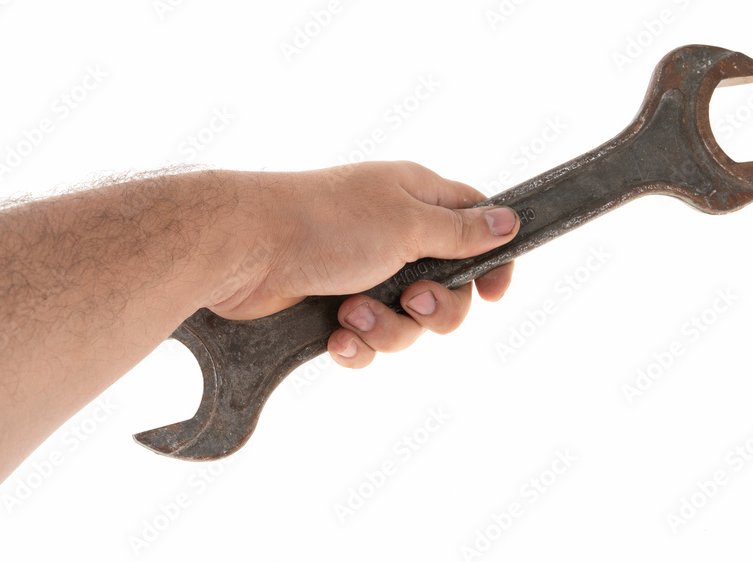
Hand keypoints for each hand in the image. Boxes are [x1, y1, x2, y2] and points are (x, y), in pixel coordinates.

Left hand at [204, 161, 518, 366]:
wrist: (243, 250)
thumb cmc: (324, 223)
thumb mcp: (406, 223)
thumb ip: (461, 231)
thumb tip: (510, 220)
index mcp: (416, 200)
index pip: (476, 225)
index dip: (491, 261)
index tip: (492, 294)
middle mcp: (394, 235)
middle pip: (447, 288)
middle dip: (434, 310)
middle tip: (413, 302)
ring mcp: (363, 272)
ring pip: (407, 323)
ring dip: (386, 329)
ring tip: (351, 313)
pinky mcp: (333, 306)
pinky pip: (367, 341)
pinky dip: (356, 345)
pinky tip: (336, 338)